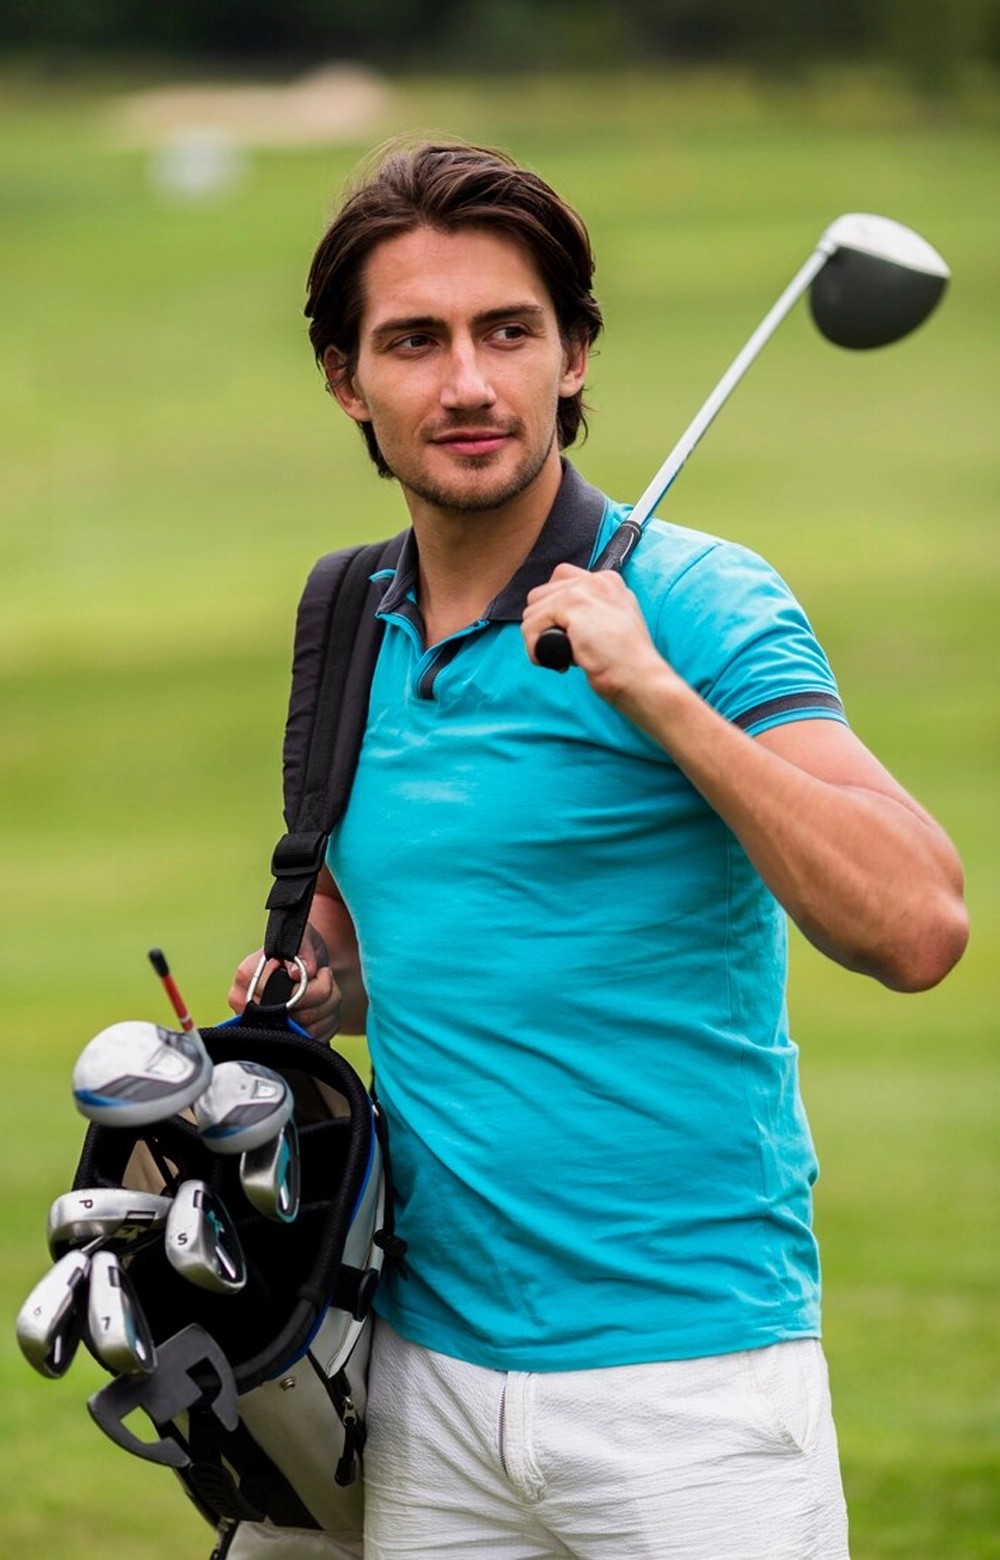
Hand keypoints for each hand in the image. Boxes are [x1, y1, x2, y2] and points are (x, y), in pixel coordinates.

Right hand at [228, 923, 342, 1042]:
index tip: (314, 971)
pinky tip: (323, 1005)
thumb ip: (302, 949)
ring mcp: (263, 1025)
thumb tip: (296, 973)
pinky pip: (315, 1039)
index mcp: (247, 977)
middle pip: (299, 1017)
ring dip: (328, 1008)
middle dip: (323, 996)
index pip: (281, 997)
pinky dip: (328, 1022)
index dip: (307, 987)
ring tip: (324, 988)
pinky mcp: (282, 1038)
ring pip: (310, 1031)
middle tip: (324, 977)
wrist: (305, 962)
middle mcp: (247, 1005)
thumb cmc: (300, 948)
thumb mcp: (303, 937)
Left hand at [522, 564, 669, 705]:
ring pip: (532, 611)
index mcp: (608, 581)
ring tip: (562, 656)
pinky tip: (556, 662)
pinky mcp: (571, 606)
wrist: (640, 677)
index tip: (565, 634)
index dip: (554, 610)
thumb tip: (559, 619)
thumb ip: (592, 612)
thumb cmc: (628, 663)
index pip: (561, 580)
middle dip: (543, 624)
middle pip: (541, 594)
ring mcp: (584, 590)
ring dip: (538, 638)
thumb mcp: (614, 624)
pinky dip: (534, 648)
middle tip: (563, 649)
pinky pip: (532, 625)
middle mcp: (596, 580)